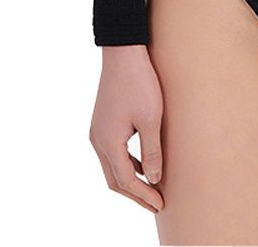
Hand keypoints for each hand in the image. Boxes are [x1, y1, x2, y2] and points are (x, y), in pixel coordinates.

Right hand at [89, 45, 164, 212]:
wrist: (123, 52)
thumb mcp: (151, 118)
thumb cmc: (140, 83)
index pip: (125, 181)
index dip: (143, 196)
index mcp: (109, 142)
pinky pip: (111, 152)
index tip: (160, 205)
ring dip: (129, 180)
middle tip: (155, 204)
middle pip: (114, 180)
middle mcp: (98, 140)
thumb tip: (153, 180)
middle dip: (134, 194)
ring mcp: (97, 130)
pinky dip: (126, 163)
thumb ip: (152, 151)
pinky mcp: (102, 121)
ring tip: (150, 188)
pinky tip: (143, 163)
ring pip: (111, 167)